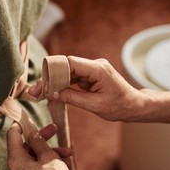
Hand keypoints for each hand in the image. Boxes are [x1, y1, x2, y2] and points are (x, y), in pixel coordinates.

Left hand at [7, 123, 92, 169]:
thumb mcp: (48, 157)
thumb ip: (39, 142)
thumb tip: (32, 133)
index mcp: (16, 159)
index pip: (13, 135)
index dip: (21, 124)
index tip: (28, 116)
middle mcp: (16, 168)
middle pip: (26, 145)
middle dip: (42, 137)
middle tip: (54, 128)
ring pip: (35, 156)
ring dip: (50, 150)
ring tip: (67, 151)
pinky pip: (38, 166)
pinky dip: (49, 161)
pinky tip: (64, 161)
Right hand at [29, 56, 143, 120]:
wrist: (134, 106)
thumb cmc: (119, 106)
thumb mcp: (94, 105)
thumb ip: (72, 98)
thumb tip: (51, 94)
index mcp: (98, 69)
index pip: (70, 63)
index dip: (54, 71)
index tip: (42, 83)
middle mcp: (95, 65)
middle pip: (66, 66)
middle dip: (50, 78)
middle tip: (35, 91)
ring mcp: (92, 69)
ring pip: (67, 72)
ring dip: (54, 82)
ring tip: (39, 94)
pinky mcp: (90, 75)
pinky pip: (73, 77)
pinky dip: (63, 85)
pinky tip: (51, 92)